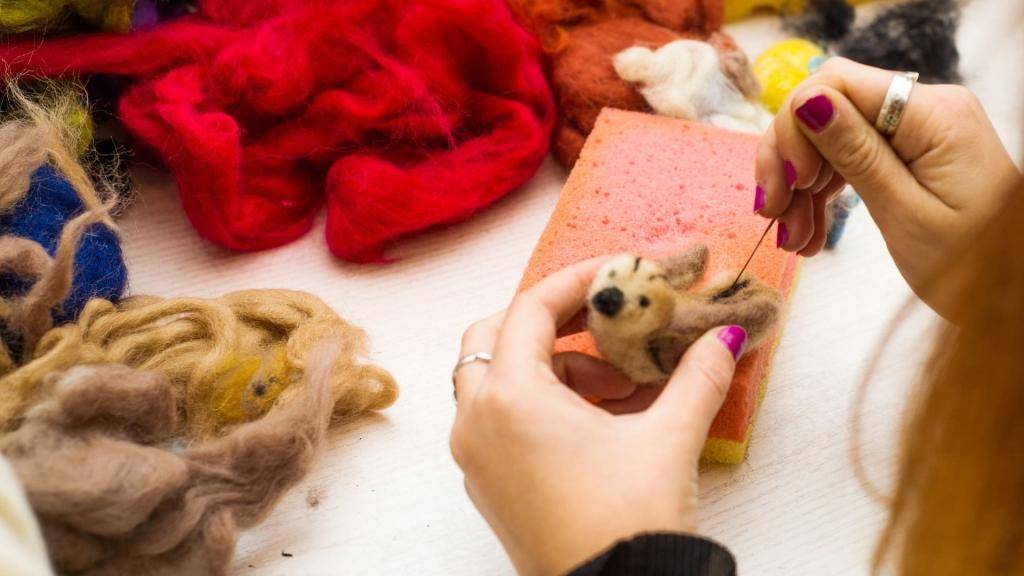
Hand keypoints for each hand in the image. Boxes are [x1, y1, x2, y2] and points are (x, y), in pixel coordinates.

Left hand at [450, 258, 745, 574]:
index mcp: (509, 399)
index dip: (576, 282)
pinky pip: (502, 420)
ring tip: (621, 387)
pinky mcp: (489, 485)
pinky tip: (602, 420)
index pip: (530, 309)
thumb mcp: (668, 440)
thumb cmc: (627, 526)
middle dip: (552, 323)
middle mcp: (477, 423)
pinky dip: (542, 404)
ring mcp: (477, 458)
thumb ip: (698, 376)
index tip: (614, 272)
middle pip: (495, 337)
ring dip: (554, 368)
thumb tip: (723, 336)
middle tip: (604, 322)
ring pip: (497, 380)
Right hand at [755, 58, 1020, 312]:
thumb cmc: (973, 266)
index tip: (784, 185)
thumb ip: (856, 155)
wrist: (1015, 296)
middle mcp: (924, 111)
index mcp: (932, 115)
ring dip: (800, 187)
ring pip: (830, 139)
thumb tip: (806, 102)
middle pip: (827, 110)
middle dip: (789, 161)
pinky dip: (821, 195)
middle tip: (771, 215)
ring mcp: (916, 133)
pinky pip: (849, 161)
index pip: (836, 85)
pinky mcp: (909, 156)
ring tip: (792, 239)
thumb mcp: (907, 215)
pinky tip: (806, 234)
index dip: (795, 128)